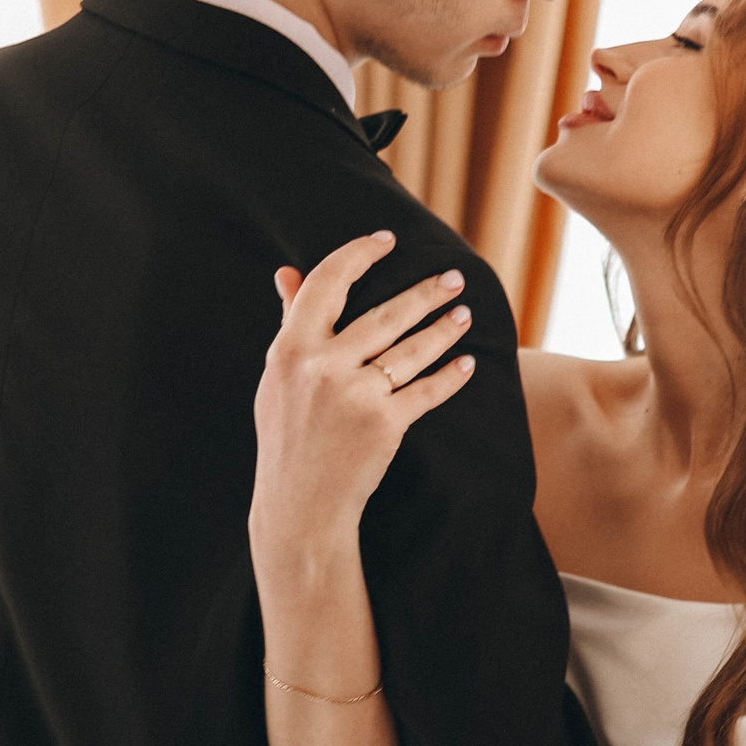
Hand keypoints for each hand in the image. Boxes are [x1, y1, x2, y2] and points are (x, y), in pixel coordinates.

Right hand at [250, 232, 475, 558]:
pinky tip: (466, 362)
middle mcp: (323, 366)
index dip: (358, 254)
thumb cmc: (289, 436)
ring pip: (413, 348)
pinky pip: (427, 390)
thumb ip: (290, 324)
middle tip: (454, 276)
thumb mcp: (279, 378)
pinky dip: (451, 375)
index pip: (327, 282)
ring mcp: (356, 395)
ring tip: (464, 313)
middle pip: (385, 313)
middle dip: (426, 291)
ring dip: (445, 327)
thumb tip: (288, 272)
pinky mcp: (385, 424)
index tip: (386, 240)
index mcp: (291, 349)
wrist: (300, 505)